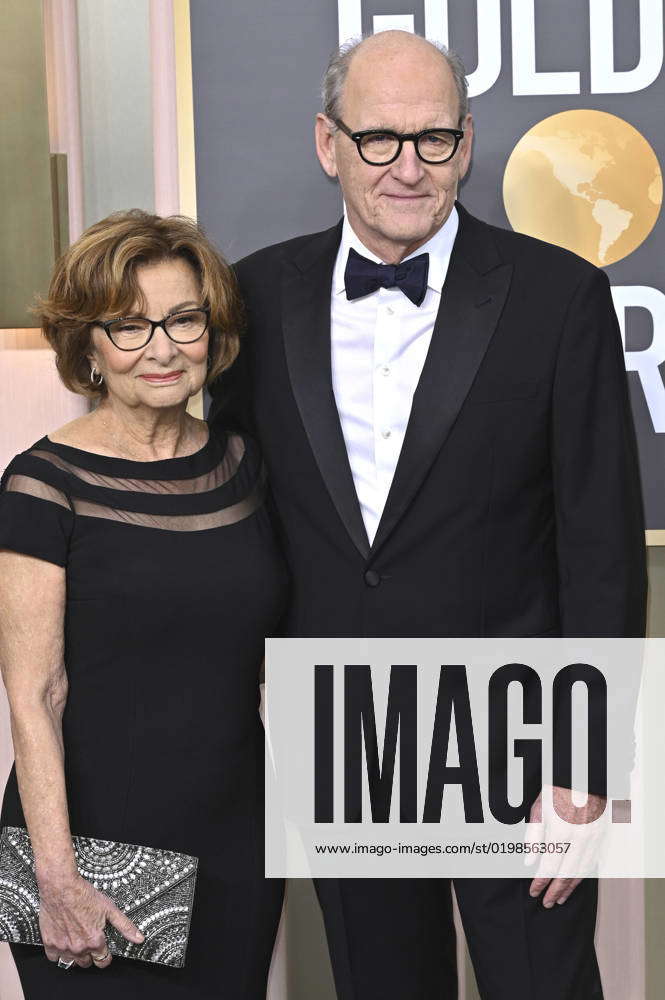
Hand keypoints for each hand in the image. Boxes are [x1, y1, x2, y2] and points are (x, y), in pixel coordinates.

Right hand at [38, 873, 143, 968]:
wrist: (61, 886)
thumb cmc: (83, 894)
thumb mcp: (110, 908)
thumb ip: (125, 926)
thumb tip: (139, 938)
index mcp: (94, 941)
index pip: (103, 961)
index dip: (105, 957)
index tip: (104, 952)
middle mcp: (78, 947)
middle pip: (86, 964)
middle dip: (90, 956)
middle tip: (90, 942)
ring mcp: (62, 947)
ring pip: (70, 963)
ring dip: (75, 957)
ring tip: (78, 944)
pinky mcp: (49, 942)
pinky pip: (54, 958)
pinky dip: (58, 954)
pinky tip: (63, 943)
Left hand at [527, 785, 606, 907]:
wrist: (583, 777)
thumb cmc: (557, 790)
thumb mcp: (539, 809)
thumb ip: (533, 836)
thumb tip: (529, 861)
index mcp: (560, 831)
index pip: (548, 866)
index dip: (540, 882)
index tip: (533, 892)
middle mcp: (578, 839)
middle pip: (565, 874)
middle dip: (555, 891)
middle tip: (546, 903)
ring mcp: (592, 839)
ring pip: (581, 872)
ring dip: (570, 888)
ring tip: (560, 899)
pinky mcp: (601, 838)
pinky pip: (591, 863)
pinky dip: (582, 877)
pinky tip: (574, 883)